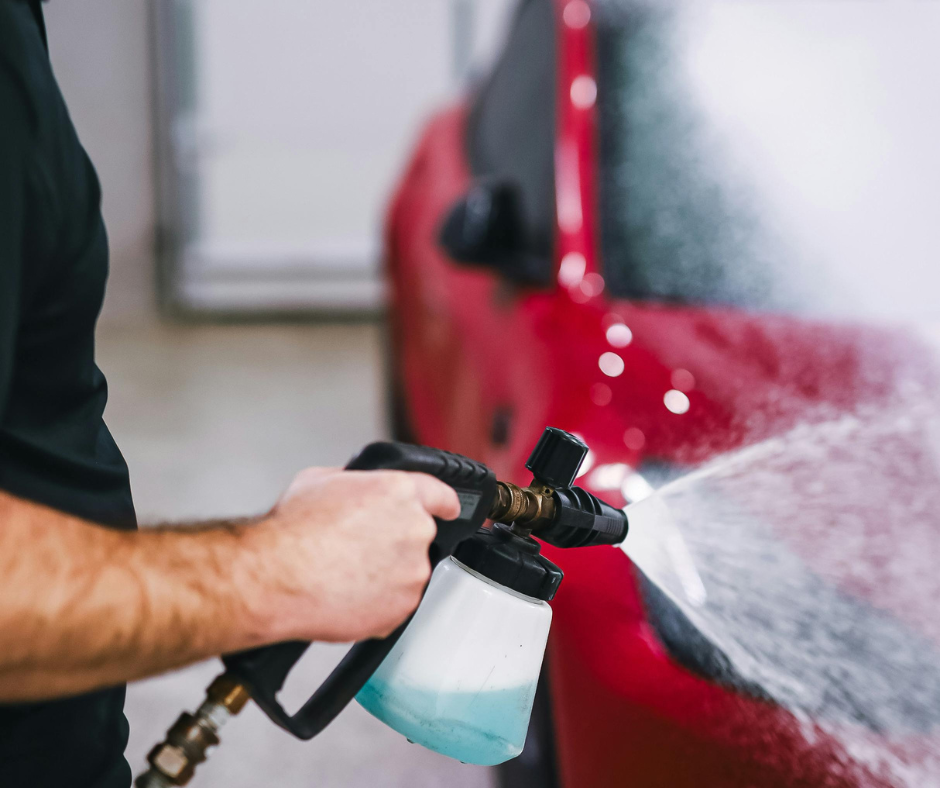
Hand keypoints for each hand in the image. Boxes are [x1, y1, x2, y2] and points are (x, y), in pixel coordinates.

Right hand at [245, 468, 460, 642]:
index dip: (443, 504)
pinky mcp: (403, 606)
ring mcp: (413, 570)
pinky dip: (378, 602)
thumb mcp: (320, 480)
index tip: (446, 510)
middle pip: (419, 535)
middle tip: (358, 550)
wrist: (275, 578)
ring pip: (407, 572)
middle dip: (394, 542)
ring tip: (346, 573)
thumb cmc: (291, 531)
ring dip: (386, 574)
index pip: (441, 495)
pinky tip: (347, 594)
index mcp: (400, 492)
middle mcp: (415, 529)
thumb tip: (359, 486)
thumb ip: (355, 481)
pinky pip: (396, 603)